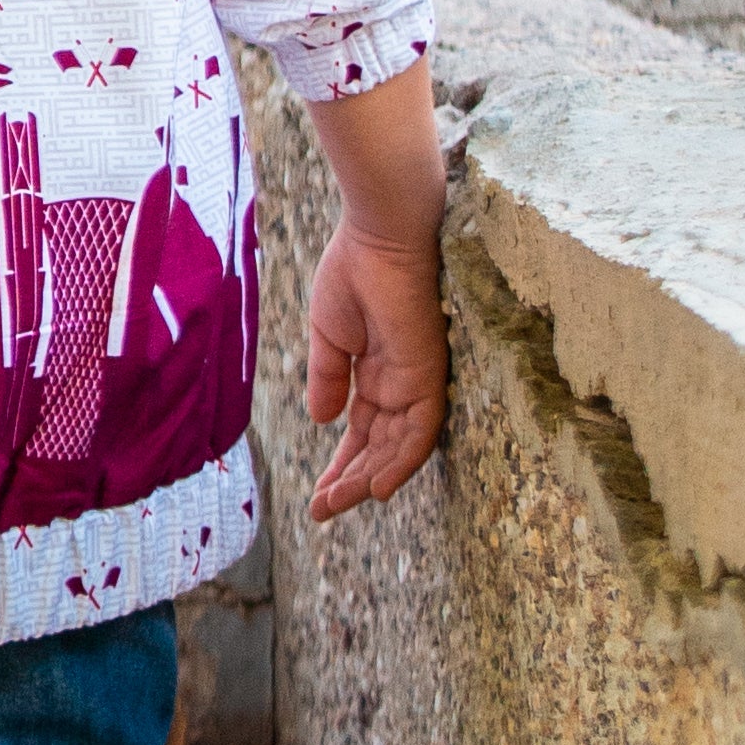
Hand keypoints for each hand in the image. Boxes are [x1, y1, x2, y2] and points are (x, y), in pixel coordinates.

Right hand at [296, 58, 448, 520]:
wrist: (381, 233)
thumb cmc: (354, 270)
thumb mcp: (329, 334)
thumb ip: (328, 377)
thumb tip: (323, 420)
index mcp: (376, 373)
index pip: (361, 431)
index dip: (340, 464)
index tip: (316, 497)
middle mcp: (400, 384)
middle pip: (378, 447)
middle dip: (349, 481)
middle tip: (322, 511)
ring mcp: (416, 381)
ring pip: (398, 448)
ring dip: (368, 479)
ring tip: (336, 504)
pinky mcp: (427, 373)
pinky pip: (420, 431)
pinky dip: (401, 462)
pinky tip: (378, 487)